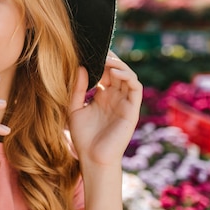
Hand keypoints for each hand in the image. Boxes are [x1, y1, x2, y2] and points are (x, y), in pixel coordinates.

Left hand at [68, 53, 142, 167]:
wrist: (92, 158)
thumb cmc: (82, 136)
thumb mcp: (73, 108)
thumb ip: (76, 89)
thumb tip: (79, 67)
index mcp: (102, 96)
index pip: (105, 73)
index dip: (100, 61)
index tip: (89, 51)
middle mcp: (115, 97)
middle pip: (117, 71)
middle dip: (109, 60)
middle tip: (98, 51)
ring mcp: (125, 103)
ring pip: (128, 76)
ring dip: (119, 65)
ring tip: (107, 59)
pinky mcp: (132, 110)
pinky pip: (135, 88)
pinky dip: (128, 77)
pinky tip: (115, 72)